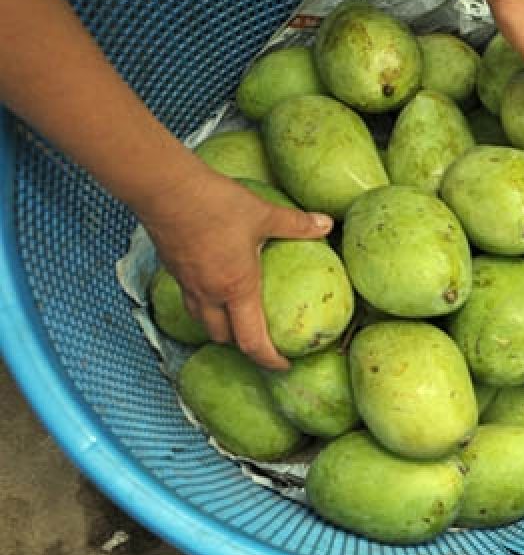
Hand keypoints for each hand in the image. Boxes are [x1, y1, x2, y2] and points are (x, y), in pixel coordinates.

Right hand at [139, 168, 332, 370]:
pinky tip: (217, 285)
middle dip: (244, 345)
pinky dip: (206, 303)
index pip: (252, 342)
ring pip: (203, 321)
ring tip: (240, 318)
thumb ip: (297, 224)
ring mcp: (187, 284)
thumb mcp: (264, 214)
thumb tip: (327, 224)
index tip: (284, 365)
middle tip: (264, 340)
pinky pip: (191, 299)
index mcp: (236, 289)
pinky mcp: (173, 269)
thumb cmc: (216, 204)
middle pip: (224, 338)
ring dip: (221, 326)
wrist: (165, 188)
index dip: (269, 360)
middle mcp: (209, 294)